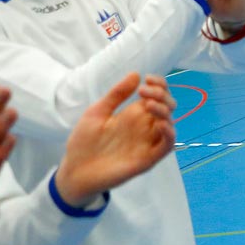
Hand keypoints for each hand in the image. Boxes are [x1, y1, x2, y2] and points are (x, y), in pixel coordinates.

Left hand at [54, 74, 176, 207]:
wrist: (74, 170)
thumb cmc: (84, 142)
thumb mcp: (97, 112)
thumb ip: (116, 95)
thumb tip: (136, 74)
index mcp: (135, 114)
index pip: (157, 96)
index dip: (159, 84)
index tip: (147, 78)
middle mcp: (145, 127)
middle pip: (167, 107)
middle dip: (162, 94)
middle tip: (144, 92)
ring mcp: (147, 142)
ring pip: (170, 124)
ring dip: (165, 110)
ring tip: (148, 104)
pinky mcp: (148, 158)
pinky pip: (167, 145)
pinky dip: (169, 133)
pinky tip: (160, 124)